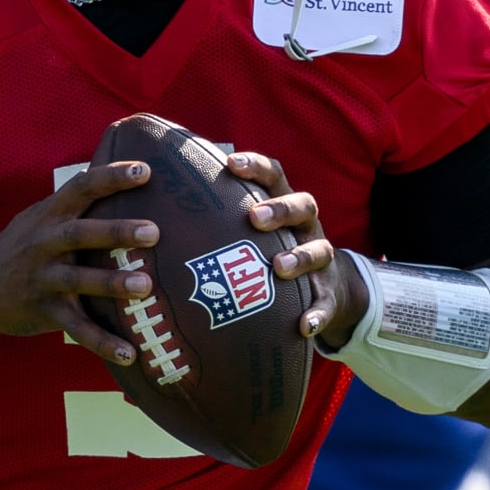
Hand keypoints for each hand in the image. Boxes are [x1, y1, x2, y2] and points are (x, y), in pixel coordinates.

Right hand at [0, 161, 162, 366]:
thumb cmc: (22, 246)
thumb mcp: (39, 217)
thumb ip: (75, 204)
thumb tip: (126, 177)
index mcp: (49, 215)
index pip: (81, 187)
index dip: (110, 177)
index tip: (143, 170)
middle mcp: (44, 244)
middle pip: (81, 234)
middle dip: (116, 232)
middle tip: (153, 232)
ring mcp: (43, 279)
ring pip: (79, 281)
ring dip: (111, 283)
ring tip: (146, 287)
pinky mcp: (44, 312)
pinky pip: (76, 329)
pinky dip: (102, 343)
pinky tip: (130, 353)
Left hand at [220, 154, 364, 342]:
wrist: (324, 287)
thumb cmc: (271, 251)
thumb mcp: (254, 231)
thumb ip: (222, 217)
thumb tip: (161, 203)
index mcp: (286, 205)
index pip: (275, 176)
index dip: (256, 167)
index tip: (230, 163)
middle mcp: (306, 227)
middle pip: (303, 206)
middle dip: (279, 210)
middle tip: (254, 218)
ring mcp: (321, 259)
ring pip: (320, 251)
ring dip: (299, 257)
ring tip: (279, 268)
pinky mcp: (328, 292)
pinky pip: (327, 303)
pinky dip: (318, 313)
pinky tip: (305, 326)